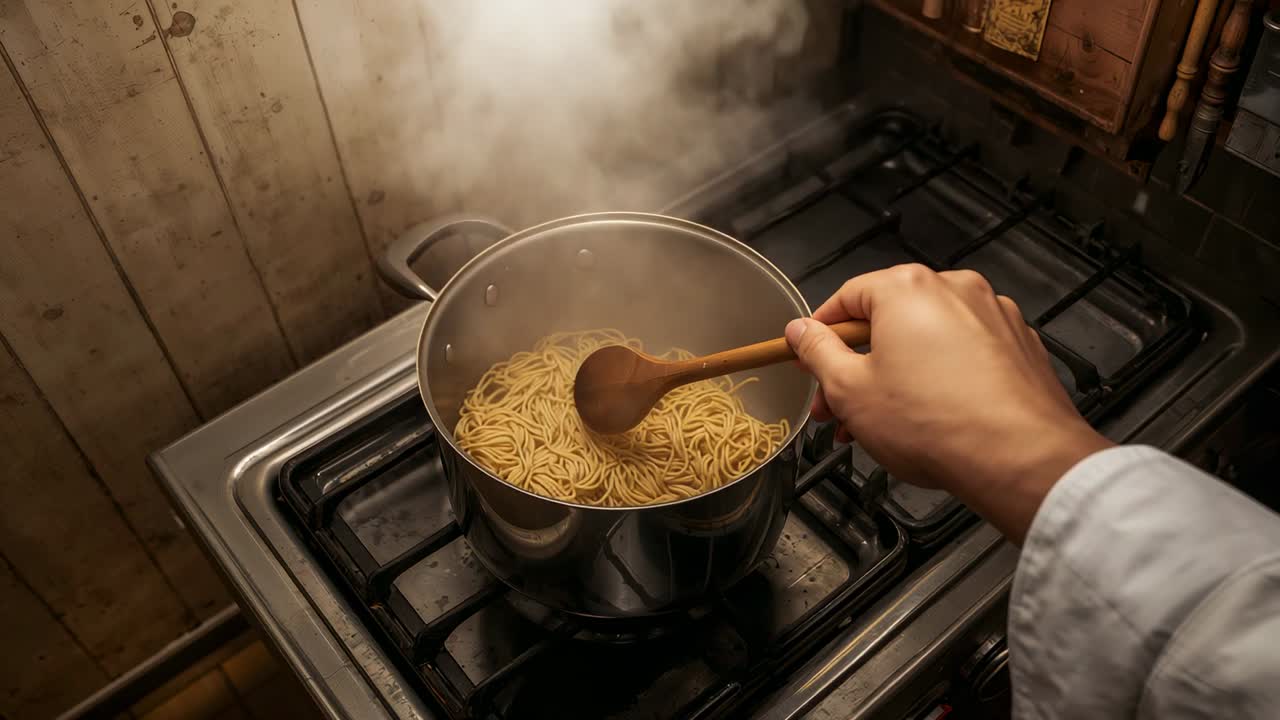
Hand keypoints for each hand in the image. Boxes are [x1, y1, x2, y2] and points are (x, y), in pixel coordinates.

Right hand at [784, 264, 1112, 543]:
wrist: (1020, 458)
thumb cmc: (934, 423)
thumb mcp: (850, 390)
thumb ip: (818, 352)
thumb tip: (801, 331)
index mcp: (908, 288)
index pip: (846, 297)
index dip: (819, 333)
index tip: (807, 358)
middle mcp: (955, 289)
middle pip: (888, 322)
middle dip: (856, 366)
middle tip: (836, 407)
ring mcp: (995, 316)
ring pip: (927, 342)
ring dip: (895, 378)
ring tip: (878, 427)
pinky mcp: (1020, 348)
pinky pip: (964, 356)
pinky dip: (939, 380)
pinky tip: (928, 421)